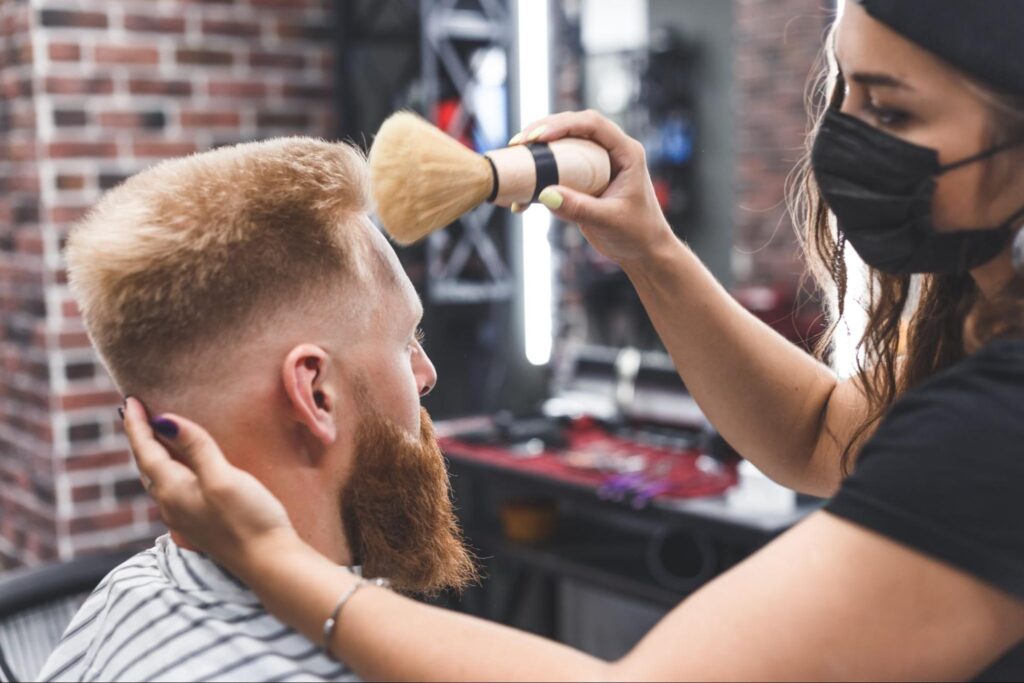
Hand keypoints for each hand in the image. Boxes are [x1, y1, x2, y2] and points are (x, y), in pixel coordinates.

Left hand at [122, 397, 295, 578]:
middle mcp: (172, 505)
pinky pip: (173, 490)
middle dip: (140, 439)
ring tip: (154, 437)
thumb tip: (164, 421)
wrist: (268, 562)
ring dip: (153, 456)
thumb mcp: (222, 477)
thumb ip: (196, 448)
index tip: (130, 401)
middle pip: (147, 466)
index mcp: (172, 491)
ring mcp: (185, 518)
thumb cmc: (248, 518)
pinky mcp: (201, 524)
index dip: (137, 426)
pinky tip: (181, 469)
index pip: (146, 452)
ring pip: (159, 480)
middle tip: (136, 415)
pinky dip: (169, 470)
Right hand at [512, 109, 675, 264]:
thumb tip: (544, 193)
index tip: (538, 137)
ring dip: (537, 151)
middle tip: (519, 143)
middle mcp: (610, 152)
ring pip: (562, 145)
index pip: (593, 125)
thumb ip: (578, 208)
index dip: (564, 124)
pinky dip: (539, 178)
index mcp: (626, 152)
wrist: (643, 252)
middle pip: (573, 127)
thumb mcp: (608, 220)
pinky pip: (557, 170)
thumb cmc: (637, 233)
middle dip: (543, 131)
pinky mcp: (583, 181)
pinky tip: (522, 196)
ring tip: (514, 157)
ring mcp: (595, 165)